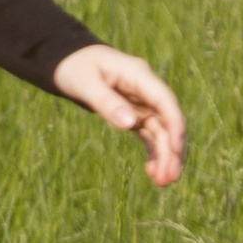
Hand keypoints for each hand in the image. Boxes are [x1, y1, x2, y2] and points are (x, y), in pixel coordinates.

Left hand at [52, 43, 185, 187]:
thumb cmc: (74, 66)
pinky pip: (149, 135)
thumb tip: (131, 125)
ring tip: (162, 182)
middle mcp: (145, 89)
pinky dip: (153, 152)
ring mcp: (142, 102)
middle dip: (172, 149)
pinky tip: (152, 172)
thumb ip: (107, 102)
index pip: (165, 101)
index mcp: (139, 75)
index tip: (176, 150)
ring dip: (165, 155)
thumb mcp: (85, 83)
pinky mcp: (135, 113)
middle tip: (169, 178)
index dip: (175, 125)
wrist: (66, 60)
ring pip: (161, 131)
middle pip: (167, 120)